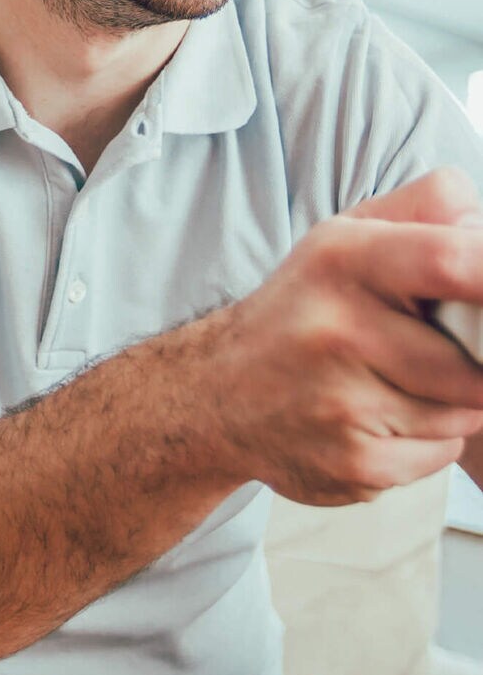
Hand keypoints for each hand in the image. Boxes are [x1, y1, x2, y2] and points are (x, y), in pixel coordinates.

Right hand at [208, 168, 482, 504]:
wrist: (217, 392)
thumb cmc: (303, 308)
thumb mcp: (346, 237)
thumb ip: (425, 211)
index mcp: (342, 259)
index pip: (448, 259)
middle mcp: (338, 330)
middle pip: (478, 359)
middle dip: (474, 357)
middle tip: (437, 343)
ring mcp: (344, 403)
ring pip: (464, 413)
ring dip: (452, 402)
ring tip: (396, 381)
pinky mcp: (353, 464)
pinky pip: (439, 456)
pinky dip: (425, 442)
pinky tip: (378, 419)